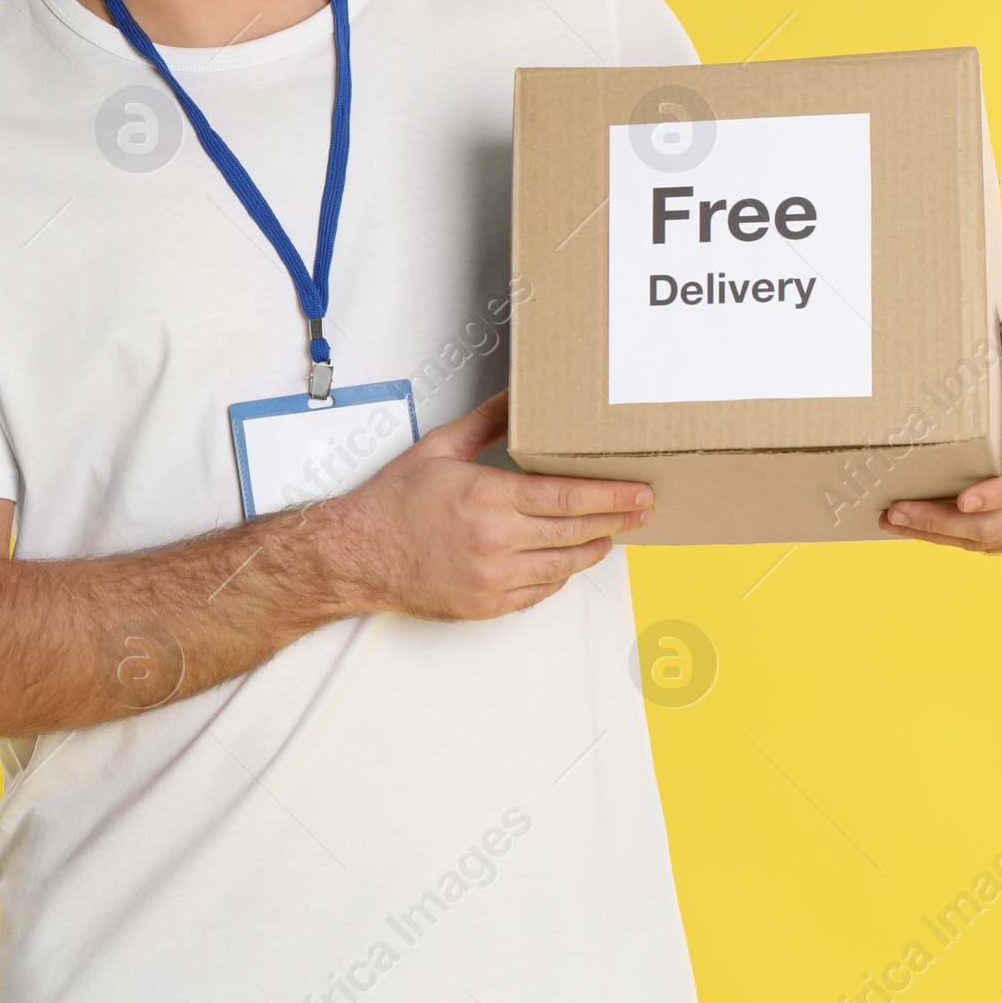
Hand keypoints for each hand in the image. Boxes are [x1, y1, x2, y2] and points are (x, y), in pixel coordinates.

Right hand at [326, 389, 652, 618]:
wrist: (358, 555)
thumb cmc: (393, 505)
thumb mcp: (439, 449)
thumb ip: (486, 422)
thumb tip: (516, 397)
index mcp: (487, 498)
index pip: (567, 497)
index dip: (611, 496)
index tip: (639, 491)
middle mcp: (495, 542)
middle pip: (575, 532)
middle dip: (617, 520)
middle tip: (643, 510)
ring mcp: (493, 578)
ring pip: (564, 566)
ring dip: (594, 549)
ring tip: (612, 534)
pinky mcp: (487, 605)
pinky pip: (540, 592)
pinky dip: (560, 575)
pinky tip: (568, 560)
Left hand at [880, 300, 1001, 552]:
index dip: (997, 494)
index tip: (963, 500)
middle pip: (998, 521)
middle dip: (944, 522)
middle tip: (897, 513)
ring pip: (992, 540)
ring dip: (941, 536)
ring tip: (896, 522)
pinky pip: (994, 544)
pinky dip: (957, 542)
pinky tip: (921, 532)